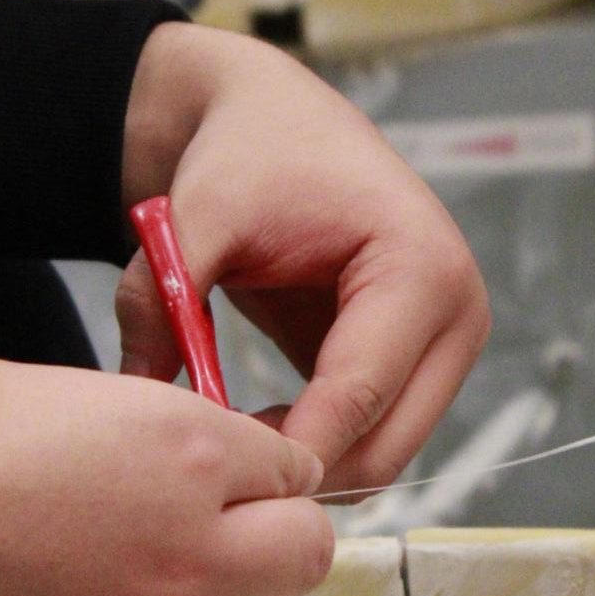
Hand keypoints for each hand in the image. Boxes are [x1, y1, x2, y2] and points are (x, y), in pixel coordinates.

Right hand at [0, 356, 331, 595]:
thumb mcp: (53, 394)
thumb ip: (144, 438)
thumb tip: (180, 468)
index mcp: (184, 448)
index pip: (292, 468)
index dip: (261, 472)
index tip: (237, 480)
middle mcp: (185, 548)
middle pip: (303, 560)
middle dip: (271, 543)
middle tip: (218, 537)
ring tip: (134, 593)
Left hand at [119, 25, 489, 494]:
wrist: (279, 125)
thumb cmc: (251, 156)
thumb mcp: (194, 217)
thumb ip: (162, 298)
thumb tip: (138, 393)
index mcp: (421, 267)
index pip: (358, 394)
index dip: (286, 447)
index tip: (212, 470)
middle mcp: (456, 314)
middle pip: (386, 447)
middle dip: (299, 469)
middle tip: (213, 465)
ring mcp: (447, 347)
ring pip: (383, 457)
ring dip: (307, 464)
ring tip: (227, 438)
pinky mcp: (422, 367)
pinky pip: (374, 440)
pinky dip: (317, 449)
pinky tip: (254, 426)